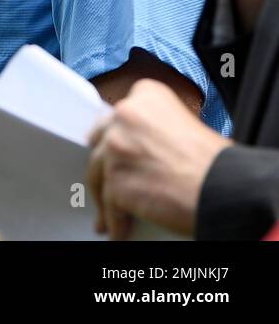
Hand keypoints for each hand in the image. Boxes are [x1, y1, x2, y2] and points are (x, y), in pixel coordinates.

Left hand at [87, 78, 230, 238]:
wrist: (226, 189)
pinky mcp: (115, 180)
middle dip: (105, 159)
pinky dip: (113, 218)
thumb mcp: (187, 124)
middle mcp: (125, 116)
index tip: (120, 146)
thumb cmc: (217, 163)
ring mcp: (115, 148)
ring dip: (104, 192)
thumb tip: (142, 145)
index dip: (119, 134)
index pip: (118, 115)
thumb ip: (156, 128)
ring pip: (98, 172)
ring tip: (110, 209)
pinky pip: (108, 203)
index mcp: (145, 96)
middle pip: (100, 140)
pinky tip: (116, 226)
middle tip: (111, 173)